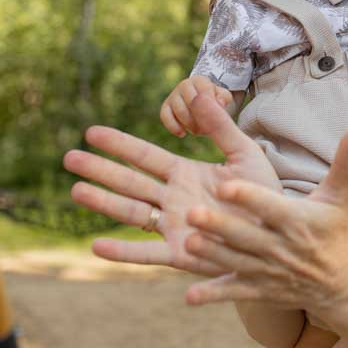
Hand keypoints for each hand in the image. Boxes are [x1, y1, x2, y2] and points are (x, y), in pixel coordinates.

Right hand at [63, 95, 281, 272]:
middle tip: (68, 157)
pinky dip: (123, 251)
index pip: (145, 156)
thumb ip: (220, 126)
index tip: (91, 132)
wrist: (279, 234)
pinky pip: (147, 254)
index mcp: (185, 173)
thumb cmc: (263, 193)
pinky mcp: (181, 254)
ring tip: (76, 191)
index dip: (118, 144)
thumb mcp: (244, 154)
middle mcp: (173, 198)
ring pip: (132, 213)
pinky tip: (97, 246)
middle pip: (129, 182)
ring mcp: (174, 226)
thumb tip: (200, 92)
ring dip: (103, 203)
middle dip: (100, 170)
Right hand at [161, 75, 234, 136]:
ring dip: (190, 125)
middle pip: (192, 103)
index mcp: (200, 81)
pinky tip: (183, 134)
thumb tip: (219, 103)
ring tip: (199, 130)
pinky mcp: (165, 107)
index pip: (205, 93)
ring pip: (180, 111)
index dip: (211, 109)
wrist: (202, 105)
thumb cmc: (214, 101)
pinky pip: (165, 116)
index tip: (217, 118)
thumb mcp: (223, 98)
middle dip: (201, 119)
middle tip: (208, 128)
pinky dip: (173, 127)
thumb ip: (224, 98)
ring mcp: (173, 95)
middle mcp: (185, 85)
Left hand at [183, 128, 347, 317]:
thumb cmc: (334, 230)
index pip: (270, 206)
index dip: (249, 197)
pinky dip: (213, 295)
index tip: (226, 183)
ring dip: (210, 255)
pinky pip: (234, 293)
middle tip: (191, 212)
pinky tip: (189, 296)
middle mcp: (281, 247)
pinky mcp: (259, 290)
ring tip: (186, 242)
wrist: (339, 283)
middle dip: (220, 226)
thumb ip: (345, 162)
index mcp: (297, 221)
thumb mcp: (339, 197)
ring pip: (234, 262)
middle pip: (246, 236)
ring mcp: (268, 272)